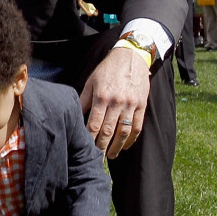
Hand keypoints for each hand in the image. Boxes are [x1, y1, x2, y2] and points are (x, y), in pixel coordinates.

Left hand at [80, 45, 149, 159]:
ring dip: (116, 147)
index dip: (89, 139)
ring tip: (109, 156)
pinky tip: (125, 146)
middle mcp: (117, 102)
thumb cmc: (108, 69)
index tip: (84, 149)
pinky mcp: (142, 105)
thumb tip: (74, 114)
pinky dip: (131, 139)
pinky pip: (137, 126)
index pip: (93, 124)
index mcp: (102, 96)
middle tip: (95, 159)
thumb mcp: (92, 80)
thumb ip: (84, 99)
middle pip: (108, 131)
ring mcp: (131, 104)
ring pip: (123, 132)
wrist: (132, 56)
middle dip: (100, 147)